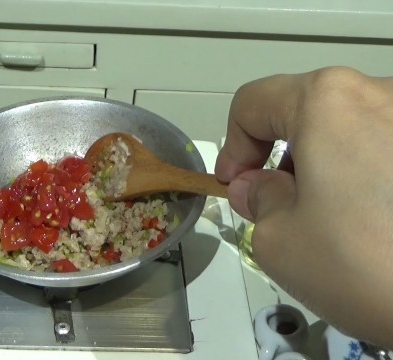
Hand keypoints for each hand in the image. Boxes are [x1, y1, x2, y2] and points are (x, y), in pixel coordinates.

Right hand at [216, 67, 392, 347]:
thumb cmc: (361, 264)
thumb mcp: (277, 239)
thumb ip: (257, 200)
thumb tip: (258, 186)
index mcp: (327, 101)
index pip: (253, 103)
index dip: (232, 147)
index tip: (236, 187)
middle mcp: (380, 93)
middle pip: (306, 110)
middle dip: (281, 156)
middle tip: (280, 206)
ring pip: (351, 127)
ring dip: (326, 163)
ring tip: (334, 217)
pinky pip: (387, 145)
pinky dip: (368, 171)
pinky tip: (377, 218)